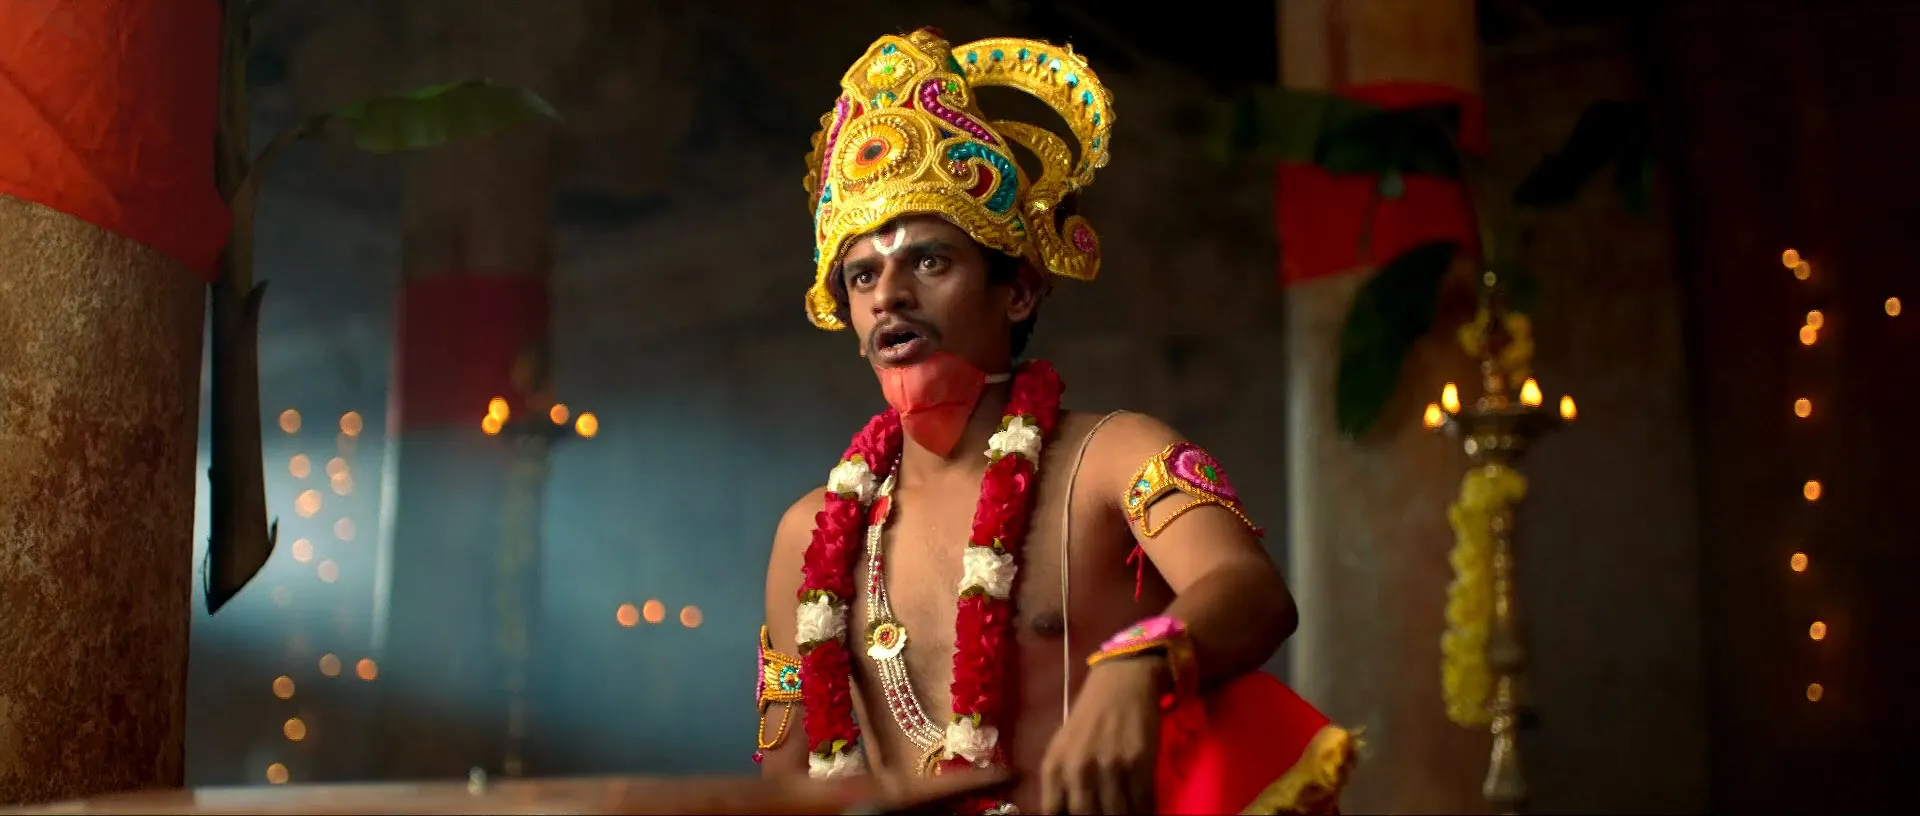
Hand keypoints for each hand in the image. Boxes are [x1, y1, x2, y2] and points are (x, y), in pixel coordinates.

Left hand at [1040, 656, 1164, 813]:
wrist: (1122, 683)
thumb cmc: (1089, 718)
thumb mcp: (1062, 748)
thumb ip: (1060, 783)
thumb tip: (1068, 814)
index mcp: (1054, 766)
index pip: (1054, 813)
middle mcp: (1078, 769)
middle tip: (1109, 813)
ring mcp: (1109, 766)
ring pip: (1118, 814)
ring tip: (1128, 812)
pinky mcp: (1139, 761)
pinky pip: (1143, 802)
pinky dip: (1145, 811)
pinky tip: (1144, 809)